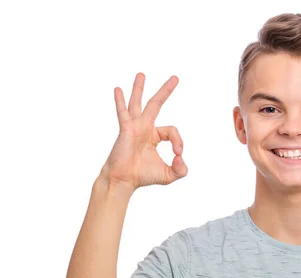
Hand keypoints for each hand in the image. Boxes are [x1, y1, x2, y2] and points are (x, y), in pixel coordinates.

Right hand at [100, 73, 187, 190]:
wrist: (124, 180)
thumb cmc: (143, 177)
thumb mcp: (169, 174)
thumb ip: (181, 169)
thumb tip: (182, 159)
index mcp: (154, 136)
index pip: (172, 131)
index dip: (179, 141)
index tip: (177, 154)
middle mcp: (144, 128)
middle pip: (155, 104)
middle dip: (165, 91)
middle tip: (176, 77)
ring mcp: (134, 127)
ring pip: (138, 103)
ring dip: (139, 88)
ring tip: (142, 74)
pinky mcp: (125, 129)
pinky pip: (123, 113)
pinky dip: (120, 101)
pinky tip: (117, 89)